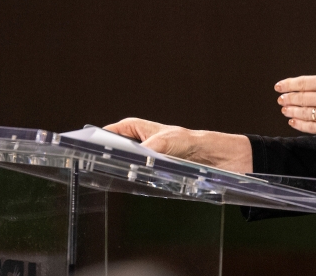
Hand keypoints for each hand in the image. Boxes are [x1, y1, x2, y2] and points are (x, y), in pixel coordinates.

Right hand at [104, 118, 253, 172]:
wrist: (227, 160)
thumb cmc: (202, 142)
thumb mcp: (178, 139)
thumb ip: (159, 145)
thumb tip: (142, 156)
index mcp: (145, 130)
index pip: (116, 131)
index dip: (101, 137)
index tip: (88, 145)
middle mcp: (147, 147)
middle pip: (121, 152)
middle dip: (110, 157)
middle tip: (98, 165)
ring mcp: (153, 163)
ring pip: (132, 168)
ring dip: (127, 172)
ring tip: (117, 176)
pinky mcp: (162, 179)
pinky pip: (146, 182)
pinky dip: (141, 184)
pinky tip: (139, 185)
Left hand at [276, 33, 315, 140]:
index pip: (303, 83)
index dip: (288, 85)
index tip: (279, 86)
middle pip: (300, 99)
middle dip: (287, 98)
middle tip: (280, 99)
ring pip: (304, 114)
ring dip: (291, 111)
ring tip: (284, 110)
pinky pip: (313, 128)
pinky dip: (300, 125)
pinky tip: (294, 122)